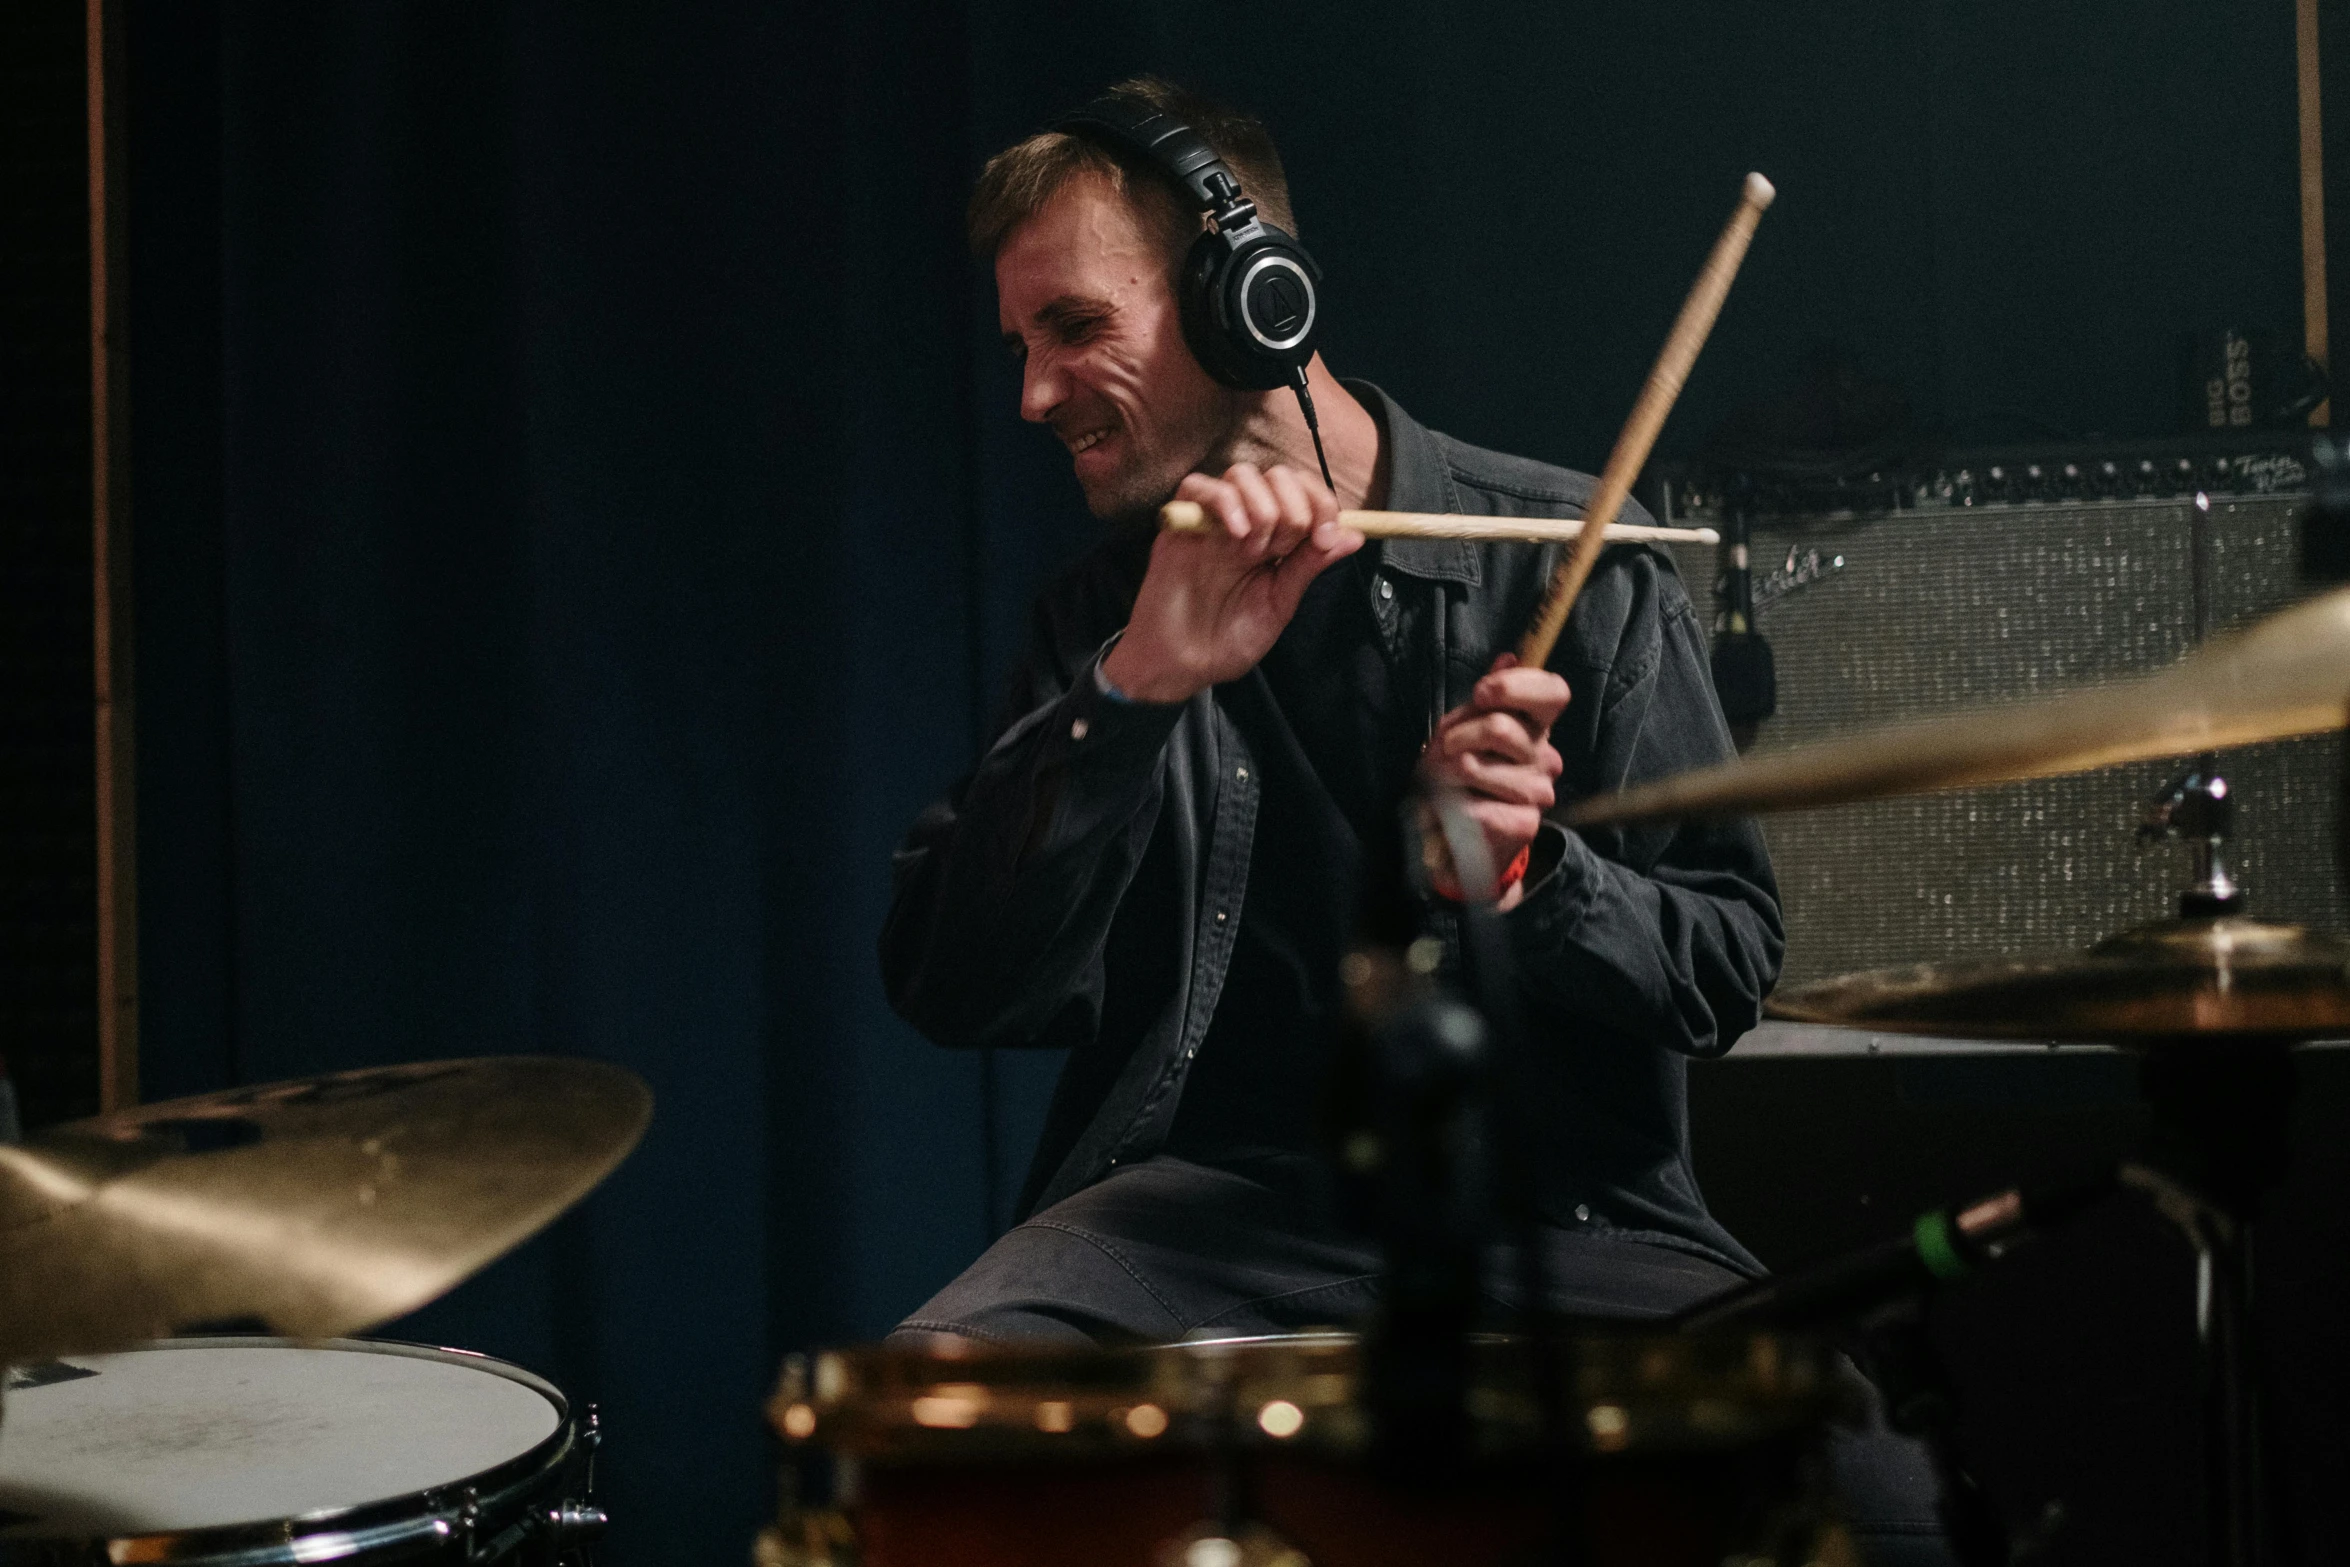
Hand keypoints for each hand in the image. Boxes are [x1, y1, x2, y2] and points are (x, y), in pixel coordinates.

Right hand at [1101, 463, 1362, 702]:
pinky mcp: (1180, 524)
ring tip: (1252, 549)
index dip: (1322, 506)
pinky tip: (1235, 532)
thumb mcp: (1279, 604)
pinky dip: (1224, 501)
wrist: (1181, 664)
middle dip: (1293, 508)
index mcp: (1276, 540)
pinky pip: (1198, 485)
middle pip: (1279, 476)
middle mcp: (1247, 523)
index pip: (1306, 494)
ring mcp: (1213, 521)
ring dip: (1260, 506)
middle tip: (1280, 549)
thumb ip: (1309, 566)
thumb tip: (1354, 537)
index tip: (1325, 537)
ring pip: (1243, 474)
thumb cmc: (1228, 639)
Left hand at [1421, 654, 1569, 907]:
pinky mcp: (1522, 824)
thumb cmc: (1457, 775)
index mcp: (1535, 727)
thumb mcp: (1463, 729)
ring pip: (1476, 766)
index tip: (1482, 694)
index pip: (1554, 692)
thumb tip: (1508, 658)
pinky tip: (1448, 811)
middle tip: (1444, 750)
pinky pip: (1471, 805)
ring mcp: (1538, 792)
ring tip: (1441, 784)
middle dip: (1458, 735)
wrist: (1453, 838)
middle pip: (1501, 726)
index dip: (1519, 686)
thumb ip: (1486, 699)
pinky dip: (1446, 806)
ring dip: (1443, 773)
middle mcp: (1545, 757)